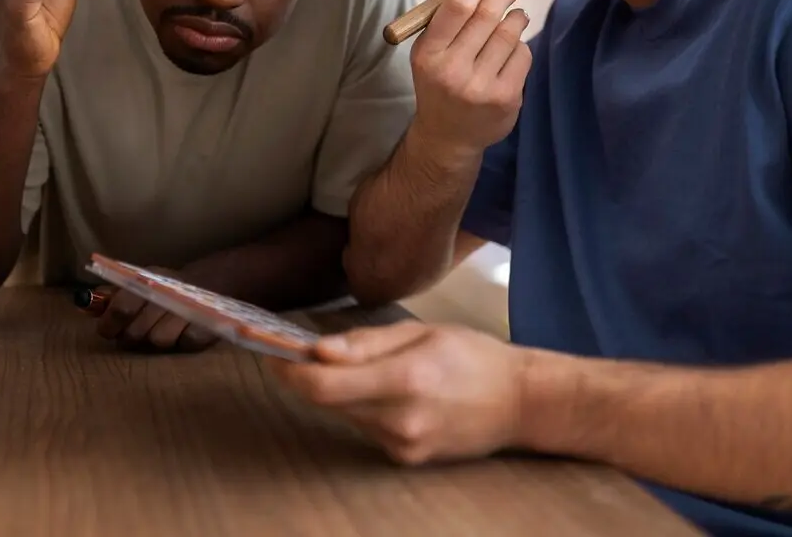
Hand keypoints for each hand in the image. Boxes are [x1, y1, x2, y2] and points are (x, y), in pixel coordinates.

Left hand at [94, 269, 219, 352]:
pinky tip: (181, 333)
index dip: (109, 324)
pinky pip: (186, 344)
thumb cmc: (166, 287)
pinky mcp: (207, 326)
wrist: (210, 282)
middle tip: (133, 334)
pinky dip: (181, 342)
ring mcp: (188, 310)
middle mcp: (166, 294)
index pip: (121, 307)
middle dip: (130, 337)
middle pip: (137, 331)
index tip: (107, 331)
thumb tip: (83, 304)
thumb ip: (112, 295)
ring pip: (159, 340)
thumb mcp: (139, 283)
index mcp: (146, 281)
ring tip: (159, 331)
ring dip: (156, 339)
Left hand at [267, 320, 524, 464]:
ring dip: (337, 389)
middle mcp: (401, 419)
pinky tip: (388, 391)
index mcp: (406, 380)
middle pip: (326, 401)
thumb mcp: (422, 332)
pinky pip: (365, 426)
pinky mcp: (406, 458)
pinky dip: (362, 406)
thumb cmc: (474, 357)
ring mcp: (403, 445)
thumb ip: (365, 342)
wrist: (522, 403)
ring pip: (344, 413)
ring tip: (356, 366)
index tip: (269, 350)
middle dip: (305, 375)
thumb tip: (317, 348)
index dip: (288, 369)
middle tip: (293, 351)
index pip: (324, 384)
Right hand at [409, 0, 529, 156]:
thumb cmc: (438, 81)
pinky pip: (522, 54)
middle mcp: (453, 71)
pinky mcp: (506, 97)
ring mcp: (481, 86)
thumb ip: (443, 9)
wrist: (448, 135)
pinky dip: (520, 43)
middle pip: (487, 15)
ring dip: (515, 16)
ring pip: (509, 32)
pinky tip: (512, 47)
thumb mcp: (428, 48)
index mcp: (428, 54)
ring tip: (513, 15)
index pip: (455, 8)